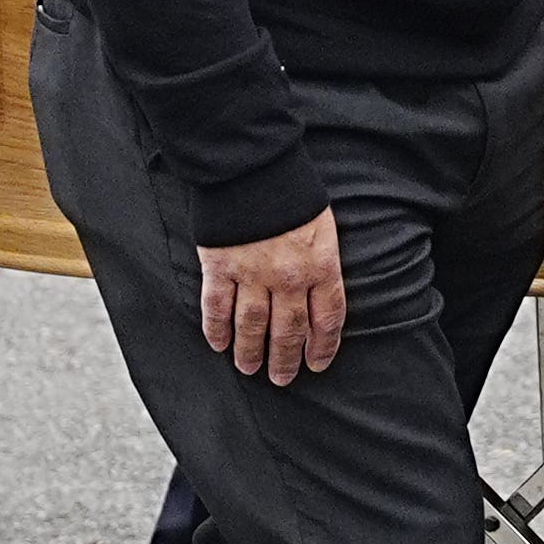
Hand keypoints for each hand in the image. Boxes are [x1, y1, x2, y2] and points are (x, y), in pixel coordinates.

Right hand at [197, 207, 342, 383]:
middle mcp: (289, 277)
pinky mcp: (220, 267)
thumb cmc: (292, 190)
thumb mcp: (323, 225)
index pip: (327, 318)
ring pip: (252, 327)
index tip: (317, 364)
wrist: (252, 165)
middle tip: (281, 379)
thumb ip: (321, 261)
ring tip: (250, 368)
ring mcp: (252, 274)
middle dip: (286, 359)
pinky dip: (216, 330)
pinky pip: (217, 308)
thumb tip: (318, 292)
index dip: (322, 346)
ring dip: (250, 352)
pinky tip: (218, 344)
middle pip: (289, 331)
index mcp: (321, 265)